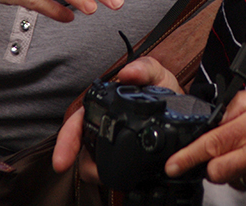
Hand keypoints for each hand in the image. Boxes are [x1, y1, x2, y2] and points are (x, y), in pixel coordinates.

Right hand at [52, 57, 181, 180]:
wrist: (184, 111)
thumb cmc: (166, 91)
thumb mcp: (158, 75)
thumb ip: (144, 68)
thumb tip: (126, 73)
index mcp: (106, 106)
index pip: (78, 121)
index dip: (66, 140)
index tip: (61, 159)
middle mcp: (104, 125)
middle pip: (79, 146)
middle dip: (73, 159)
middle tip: (79, 171)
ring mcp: (112, 143)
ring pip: (91, 162)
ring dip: (95, 170)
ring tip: (107, 174)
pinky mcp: (124, 159)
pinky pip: (110, 170)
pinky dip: (110, 175)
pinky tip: (119, 176)